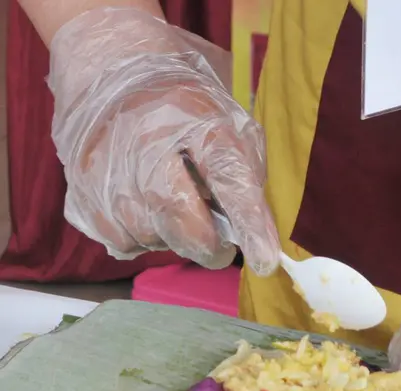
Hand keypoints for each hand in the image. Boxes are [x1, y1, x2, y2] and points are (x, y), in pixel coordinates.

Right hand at [47, 8, 279, 274]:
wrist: (113, 69)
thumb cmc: (184, 105)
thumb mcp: (230, 122)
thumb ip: (244, 174)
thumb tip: (253, 233)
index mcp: (200, 122)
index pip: (230, 178)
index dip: (250, 223)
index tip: (265, 260)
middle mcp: (149, 147)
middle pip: (185, 224)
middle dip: (210, 245)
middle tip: (218, 239)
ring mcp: (109, 172)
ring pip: (152, 240)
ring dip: (171, 235)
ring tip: (171, 202)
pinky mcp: (83, 194)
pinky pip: (122, 243)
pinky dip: (142, 235)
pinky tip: (143, 206)